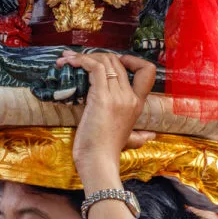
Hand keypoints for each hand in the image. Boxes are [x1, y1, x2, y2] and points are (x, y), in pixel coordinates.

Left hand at [56, 52, 155, 183]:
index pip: (147, 70)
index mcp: (137, 104)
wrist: (99, 163)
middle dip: (95, 55)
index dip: (131, 60)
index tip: (111, 62)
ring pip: (104, 61)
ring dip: (83, 56)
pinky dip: (80, 61)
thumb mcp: (129, 140)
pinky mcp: (101, 98)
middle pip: (117, 61)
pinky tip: (68, 64)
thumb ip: (140, 136)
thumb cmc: (108, 152)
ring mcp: (117, 96)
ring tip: (66, 60)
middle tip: (75, 59)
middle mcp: (130, 97)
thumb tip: (151, 136)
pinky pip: (94, 68)